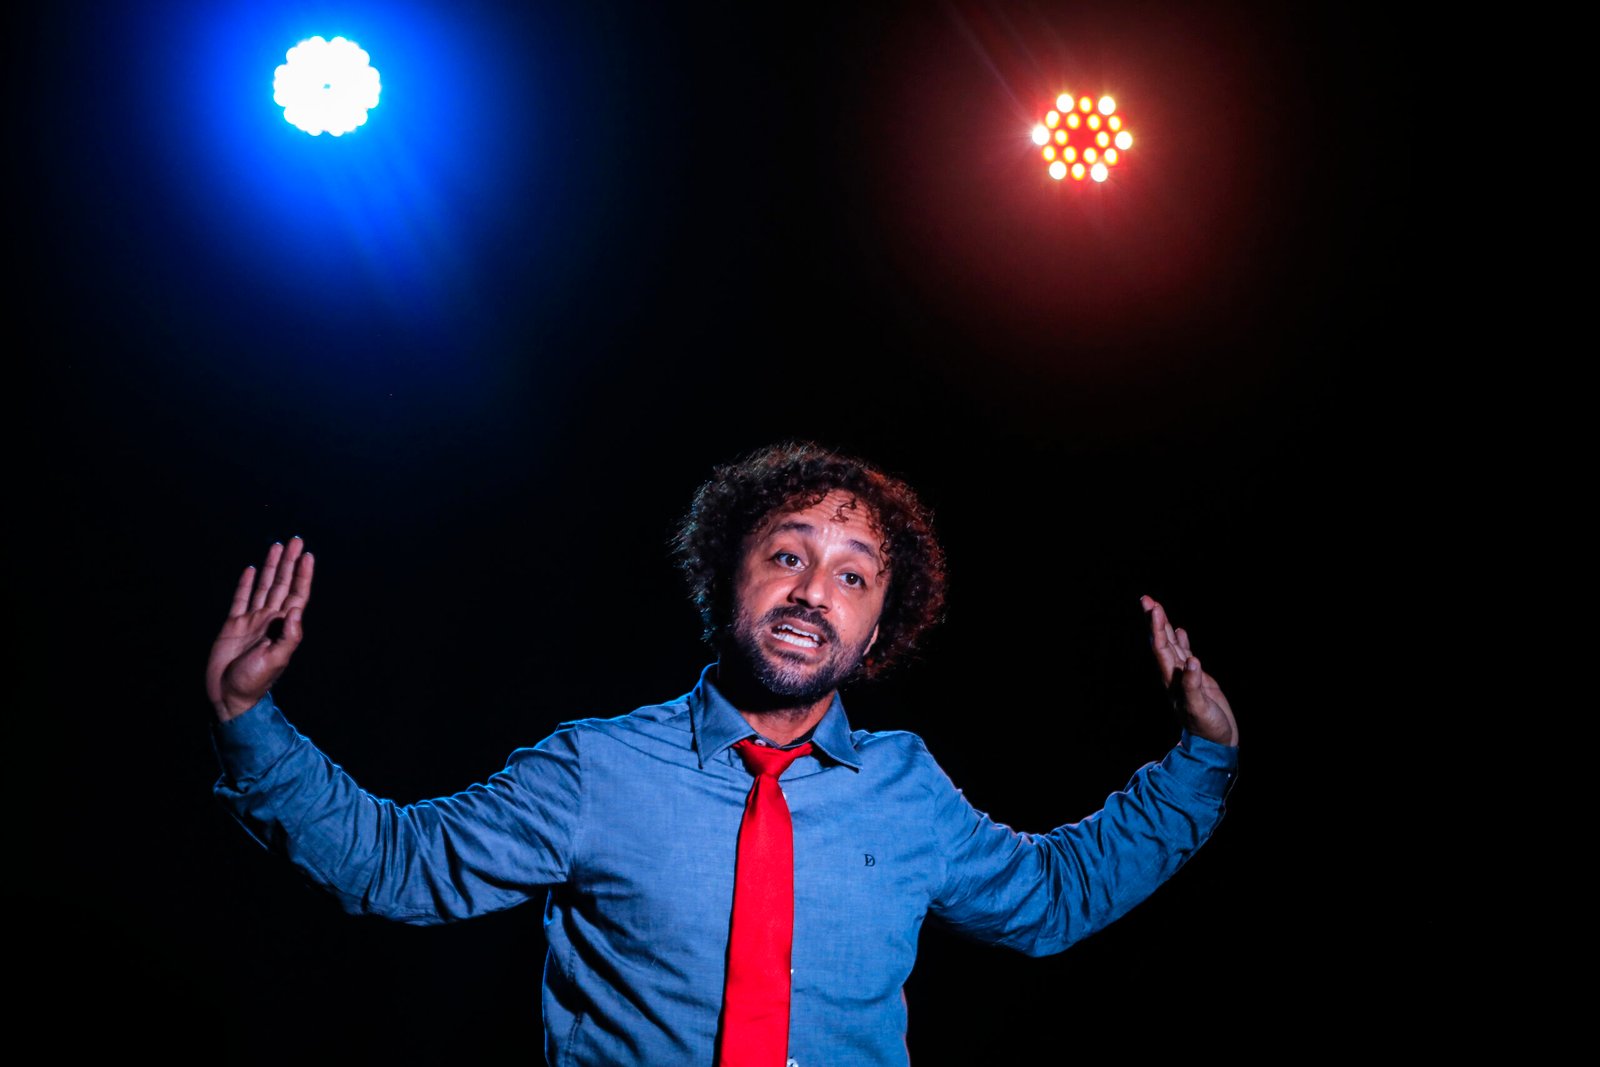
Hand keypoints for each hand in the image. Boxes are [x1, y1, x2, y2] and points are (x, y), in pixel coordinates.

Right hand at [206, 538, 314, 722]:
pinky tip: (251, 569)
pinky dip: (246, 584)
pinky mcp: (233, 625)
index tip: (307, 555)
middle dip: (289, 562)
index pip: (296, 594)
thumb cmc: (254, 682)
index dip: (302, 575)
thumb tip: (295, 611)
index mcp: (283, 627)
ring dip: (270, 566)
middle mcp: (269, 619)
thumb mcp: (276, 660)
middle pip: (281, 584)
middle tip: (295, 540)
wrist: (229, 696)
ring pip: (263, 586)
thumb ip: (288, 636)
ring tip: (276, 546)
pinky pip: (240, 599)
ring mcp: (251, 621)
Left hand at [1140, 595, 1237, 746]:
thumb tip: (1192, 662)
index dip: (1156, 628)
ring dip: (1164, 626)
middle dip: (1154, 621)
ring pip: (1171, 645)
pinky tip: (1179, 631)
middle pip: (1161, 642)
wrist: (1215, 744)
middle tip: (1146, 599)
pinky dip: (1181, 641)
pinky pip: (1186, 654)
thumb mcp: (1199, 709)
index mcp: (1172, 680)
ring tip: (1157, 607)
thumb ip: (1193, 687)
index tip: (1153, 608)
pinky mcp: (1197, 679)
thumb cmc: (1207, 729)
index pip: (1160, 649)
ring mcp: (1184, 676)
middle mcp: (1174, 675)